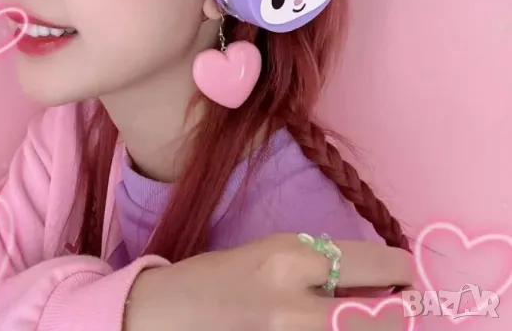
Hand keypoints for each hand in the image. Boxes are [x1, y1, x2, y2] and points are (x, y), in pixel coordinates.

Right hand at [125, 233, 415, 330]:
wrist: (168, 315)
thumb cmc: (220, 275)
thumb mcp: (273, 253)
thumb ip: (321, 264)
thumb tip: (376, 277)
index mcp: (290, 258)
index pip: (374, 265)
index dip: (401, 268)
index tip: (407, 272)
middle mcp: (297, 306)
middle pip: (386, 318)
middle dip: (402, 309)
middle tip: (402, 305)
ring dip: (377, 327)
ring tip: (372, 318)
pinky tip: (337, 330)